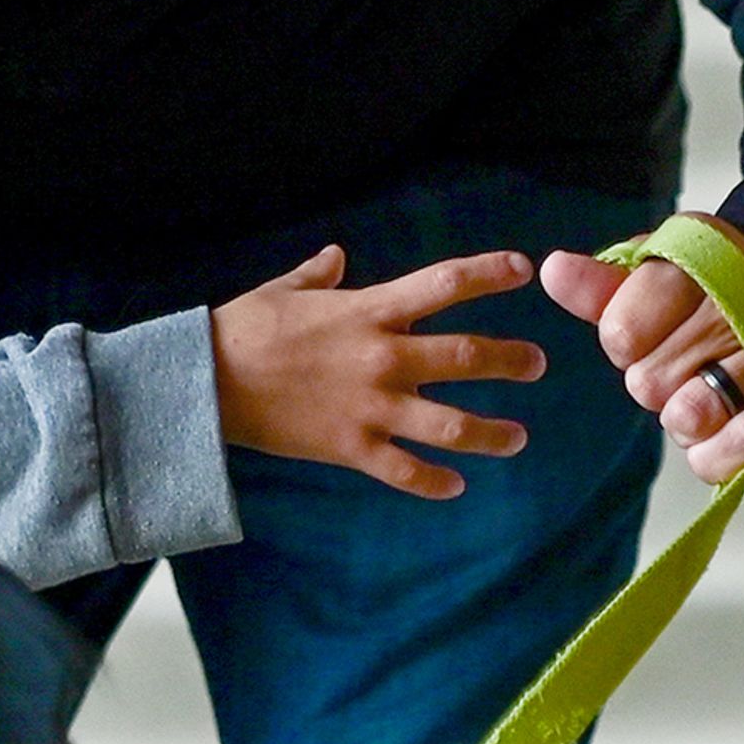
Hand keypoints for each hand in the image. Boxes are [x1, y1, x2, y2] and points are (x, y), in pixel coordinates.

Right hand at [209, 246, 546, 501]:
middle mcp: (381, 357)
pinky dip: (433, 483)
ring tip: (517, 438)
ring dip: (490, 432)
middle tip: (537, 364)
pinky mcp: (351, 448)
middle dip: (509, 360)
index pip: (444, 284)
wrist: (207, 383)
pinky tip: (456, 487)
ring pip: (448, 424)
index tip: (522, 270)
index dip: (488, 274)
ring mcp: (370, 407)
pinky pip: (404, 471)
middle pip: (463, 357)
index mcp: (368, 311)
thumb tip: (335, 256)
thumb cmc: (245, 329)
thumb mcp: (284, 290)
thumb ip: (318, 274)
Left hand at [536, 214, 743, 483]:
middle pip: (648, 382)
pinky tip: (722, 431)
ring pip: (689, 416)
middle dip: (658, 382)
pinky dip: (717, 452)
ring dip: (686, 418)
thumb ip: (603, 286)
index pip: (621, 333)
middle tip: (684, 367)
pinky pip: (734, 448)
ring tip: (704, 396)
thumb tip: (553, 271)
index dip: (627, 343)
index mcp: (694, 267)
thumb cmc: (714, 301)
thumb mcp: (658, 279)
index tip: (650, 333)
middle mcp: (735, 307)